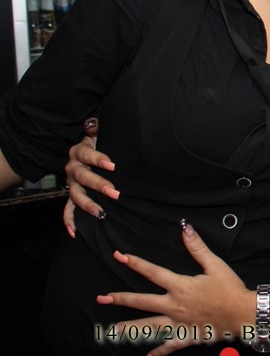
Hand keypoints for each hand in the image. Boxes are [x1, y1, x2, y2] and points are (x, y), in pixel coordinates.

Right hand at [63, 117, 118, 236]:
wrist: (88, 147)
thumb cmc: (98, 139)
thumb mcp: (99, 130)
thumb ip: (95, 126)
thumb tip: (93, 124)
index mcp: (79, 150)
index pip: (88, 154)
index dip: (99, 159)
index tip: (112, 165)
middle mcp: (72, 167)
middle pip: (83, 177)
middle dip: (99, 185)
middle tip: (115, 192)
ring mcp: (71, 182)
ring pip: (76, 195)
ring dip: (88, 205)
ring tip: (101, 213)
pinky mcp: (72, 193)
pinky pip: (67, 209)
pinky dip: (69, 221)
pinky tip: (74, 232)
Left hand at [98, 222, 250, 355]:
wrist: (242, 313)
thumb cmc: (230, 288)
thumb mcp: (215, 264)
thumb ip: (197, 248)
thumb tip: (185, 229)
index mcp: (180, 286)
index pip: (152, 272)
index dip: (135, 263)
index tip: (119, 256)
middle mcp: (174, 305)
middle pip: (142, 301)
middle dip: (120, 298)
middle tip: (102, 298)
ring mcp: (178, 323)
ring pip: (148, 326)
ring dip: (129, 327)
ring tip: (111, 330)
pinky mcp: (185, 336)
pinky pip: (167, 346)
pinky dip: (156, 353)